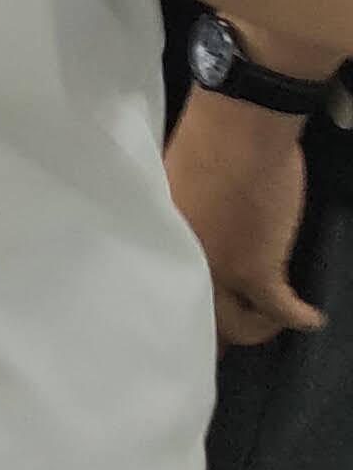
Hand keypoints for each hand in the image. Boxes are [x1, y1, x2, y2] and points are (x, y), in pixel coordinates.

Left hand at [168, 87, 322, 346]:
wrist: (239, 126)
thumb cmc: (207, 139)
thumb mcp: (176, 183)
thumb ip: (182, 216)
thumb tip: (196, 229)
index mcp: (159, 239)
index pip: (161, 287)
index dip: (177, 305)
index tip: (188, 316)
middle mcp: (181, 263)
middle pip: (193, 316)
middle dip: (210, 334)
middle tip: (225, 343)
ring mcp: (217, 272)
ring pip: (235, 325)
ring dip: (257, 328)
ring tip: (274, 322)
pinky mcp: (256, 272)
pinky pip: (280, 310)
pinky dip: (297, 318)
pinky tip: (311, 318)